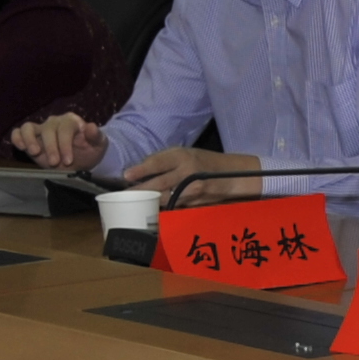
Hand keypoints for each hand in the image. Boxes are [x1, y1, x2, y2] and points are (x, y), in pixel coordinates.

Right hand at [13, 111, 105, 173]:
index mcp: (71, 121)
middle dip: (51, 147)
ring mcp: (41, 129)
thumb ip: (95, 136)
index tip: (68, 161)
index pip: (65, 129)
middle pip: (48, 130)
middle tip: (55, 163)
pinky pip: (18, 132)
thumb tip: (90, 126)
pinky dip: (17, 138)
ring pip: (29, 127)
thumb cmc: (89, 151)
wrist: (81, 161)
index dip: (65, 144)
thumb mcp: (98, 145)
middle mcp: (54, 122)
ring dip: (30, 140)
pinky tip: (22, 147)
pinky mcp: (30, 138)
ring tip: (35, 152)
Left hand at [122, 146, 260, 205]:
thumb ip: (164, 159)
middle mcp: (186, 173)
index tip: (126, 176)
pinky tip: (154, 206)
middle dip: (140, 190)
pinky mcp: (194, 204)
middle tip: (126, 193)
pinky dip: (162, 206)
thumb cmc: (205, 162)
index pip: (157, 163)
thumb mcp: (186, 153)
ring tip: (137, 200)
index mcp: (183, 156)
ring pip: (163, 198)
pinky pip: (173, 206)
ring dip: (149, 200)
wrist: (233, 176)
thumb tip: (140, 168)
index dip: (140, 170)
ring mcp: (191, 191)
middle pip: (157, 184)